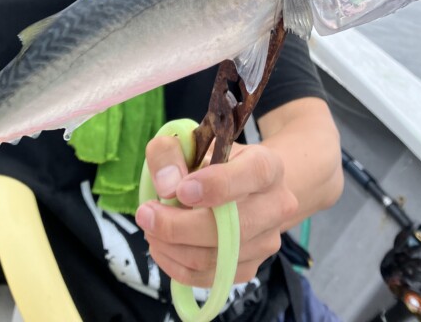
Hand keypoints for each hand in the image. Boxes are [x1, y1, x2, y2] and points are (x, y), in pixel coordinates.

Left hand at [135, 135, 297, 287]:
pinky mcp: (251, 268)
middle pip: (232, 227)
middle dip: (178, 225)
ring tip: (150, 228)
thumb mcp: (190, 144)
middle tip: (145, 214)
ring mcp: (266, 241)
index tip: (180, 190)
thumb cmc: (212, 162)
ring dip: (173, 247)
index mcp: (267, 165)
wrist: (241, 188)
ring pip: (216, 257)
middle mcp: (276, 205)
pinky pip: (209, 277)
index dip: (217, 185)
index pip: (253, 174)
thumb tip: (166, 186)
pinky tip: (162, 246)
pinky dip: (177, 265)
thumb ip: (170, 153)